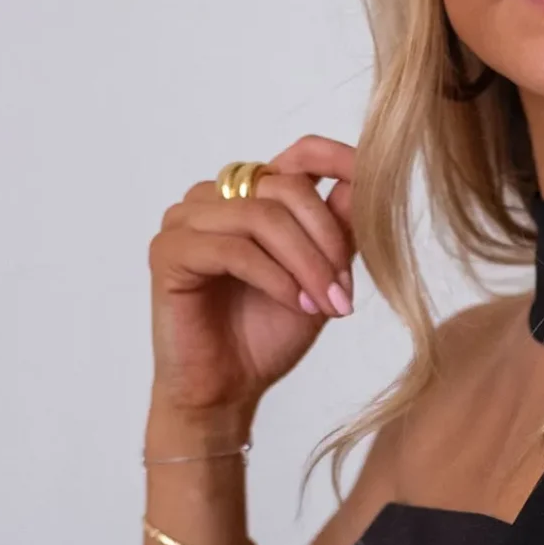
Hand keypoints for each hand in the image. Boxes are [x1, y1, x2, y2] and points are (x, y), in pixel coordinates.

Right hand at [148, 135, 356, 420]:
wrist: (227, 390)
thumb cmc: (266, 335)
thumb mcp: (320, 276)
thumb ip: (338, 230)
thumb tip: (367, 179)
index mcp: (251, 196)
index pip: (298, 154)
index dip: (338, 158)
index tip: (375, 180)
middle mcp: (215, 198)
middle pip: (286, 188)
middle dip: (326, 240)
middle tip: (344, 291)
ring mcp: (186, 221)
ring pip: (261, 217)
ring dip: (305, 263)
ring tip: (325, 305)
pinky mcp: (169, 251)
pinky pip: (233, 249)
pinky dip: (273, 277)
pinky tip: (294, 303)